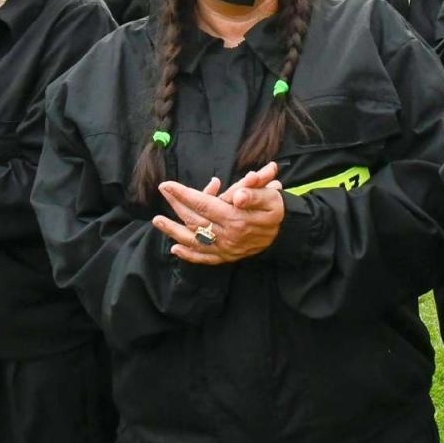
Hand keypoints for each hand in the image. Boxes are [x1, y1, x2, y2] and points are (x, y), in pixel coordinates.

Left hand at [153, 162, 286, 264]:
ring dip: (173, 231)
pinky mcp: (226, 257)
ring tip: (157, 221)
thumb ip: (254, 194)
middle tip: (163, 191)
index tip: (167, 184)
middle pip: (195, 219)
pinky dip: (189, 255)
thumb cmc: (276, 210)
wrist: (286, 234)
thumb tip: (236, 196)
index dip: (183, 194)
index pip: (203, 204)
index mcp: (236, 219)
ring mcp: (225, 249)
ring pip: (194, 241)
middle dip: (177, 204)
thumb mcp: (271, 197)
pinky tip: (175, 249)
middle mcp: (227, 236)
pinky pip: (204, 258)